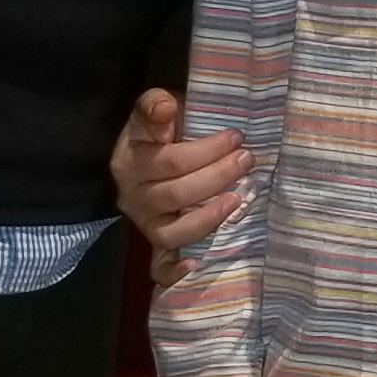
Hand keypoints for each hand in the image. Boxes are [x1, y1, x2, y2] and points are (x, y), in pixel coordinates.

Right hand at [114, 88, 246, 266]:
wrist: (149, 155)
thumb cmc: (160, 132)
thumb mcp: (154, 111)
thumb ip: (155, 105)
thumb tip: (166, 107)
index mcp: (130, 163)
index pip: (170, 161)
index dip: (206, 150)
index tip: (237, 138)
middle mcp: (133, 198)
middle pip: (175, 194)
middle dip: (216, 176)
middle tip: (247, 161)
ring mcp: (145, 225)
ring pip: (172, 232)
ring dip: (207, 218)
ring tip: (237, 199)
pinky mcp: (156, 245)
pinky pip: (160, 266)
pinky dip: (175, 271)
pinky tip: (198, 263)